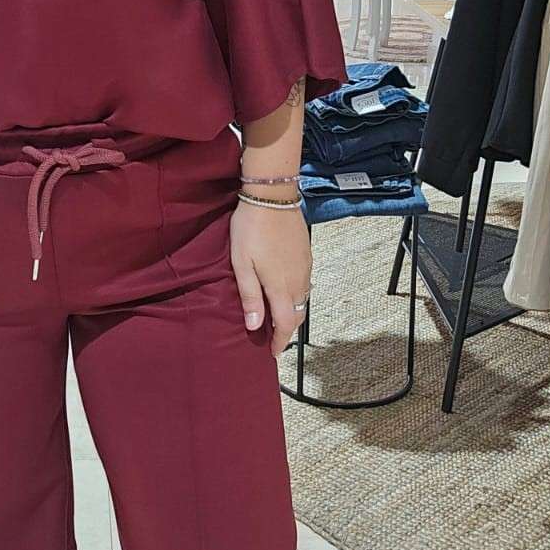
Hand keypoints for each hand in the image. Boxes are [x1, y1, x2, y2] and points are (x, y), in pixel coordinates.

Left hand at [230, 197, 311, 357]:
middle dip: (286, 330)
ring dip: (292, 313)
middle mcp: (298, 281)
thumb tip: (254, 325)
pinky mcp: (307, 256)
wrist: (272, 197)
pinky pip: (305, 285)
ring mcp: (305, 268)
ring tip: (277, 318)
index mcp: (280, 286)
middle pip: (297, 315)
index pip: (285, 324)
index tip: (273, 352)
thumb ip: (250, 296)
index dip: (280, 341)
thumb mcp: (242, 263)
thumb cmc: (251, 229)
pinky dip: (296, 297)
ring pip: (303, 301)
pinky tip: (285, 293)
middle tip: (273, 338)